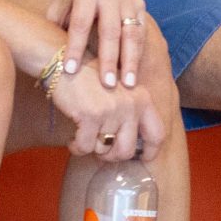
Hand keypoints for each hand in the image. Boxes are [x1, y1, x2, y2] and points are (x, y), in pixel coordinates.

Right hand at [44, 51, 162, 163]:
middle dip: (111, 156)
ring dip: (91, 148)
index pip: (158, 134)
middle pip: (127, 150)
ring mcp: (112, 110)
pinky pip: (85, 147)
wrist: (63, 61)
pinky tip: (72, 140)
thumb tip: (132, 149)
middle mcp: (131, 105)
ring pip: (103, 150)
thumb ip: (131, 112)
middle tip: (100, 151)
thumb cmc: (90, 79)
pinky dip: (77, 147)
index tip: (141, 159)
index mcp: (143, 99)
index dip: (151, 151)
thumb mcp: (120, 90)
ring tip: (83, 138)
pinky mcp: (90, 115)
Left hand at [46, 0, 148, 90]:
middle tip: (107, 85)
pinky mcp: (141, 5)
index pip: (81, 24)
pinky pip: (141, 33)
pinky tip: (134, 73)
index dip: (75, 48)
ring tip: (129, 85)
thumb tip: (53, 55)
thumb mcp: (58, 0)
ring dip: (131, 61)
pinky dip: (138, 53)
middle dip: (110, 60)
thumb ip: (56, 24)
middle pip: (111, 31)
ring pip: (132, 34)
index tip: (71, 71)